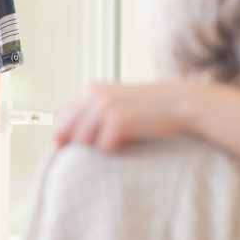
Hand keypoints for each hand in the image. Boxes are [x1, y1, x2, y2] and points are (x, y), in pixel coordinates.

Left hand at [54, 81, 194, 151]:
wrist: (179, 102)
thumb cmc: (147, 108)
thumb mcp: (115, 102)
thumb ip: (90, 113)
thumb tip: (60, 139)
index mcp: (90, 89)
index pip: (60, 118)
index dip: (62, 137)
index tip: (72, 150)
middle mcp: (93, 95)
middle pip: (66, 132)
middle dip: (78, 145)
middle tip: (101, 147)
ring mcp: (104, 107)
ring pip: (83, 142)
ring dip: (100, 146)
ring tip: (120, 138)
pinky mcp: (117, 120)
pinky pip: (103, 148)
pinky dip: (116, 150)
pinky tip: (130, 139)